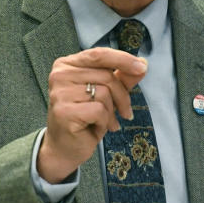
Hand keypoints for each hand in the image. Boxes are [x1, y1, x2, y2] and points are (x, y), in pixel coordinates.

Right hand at [38, 47, 146, 182]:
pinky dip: (104, 122)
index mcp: (67, 64)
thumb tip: (143, 64)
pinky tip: (96, 128)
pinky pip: (99, 111)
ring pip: (104, 93)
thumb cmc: (85, 118)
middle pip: (106, 76)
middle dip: (122, 96)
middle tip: (124, 112)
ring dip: (112, 112)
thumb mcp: (106, 94)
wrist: (64, 148)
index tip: (142, 67)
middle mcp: (60, 75)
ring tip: (105, 121)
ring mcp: (60, 93)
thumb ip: (122, 77)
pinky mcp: (64, 112)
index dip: (123, 59)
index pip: (99, 54)